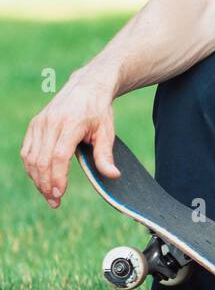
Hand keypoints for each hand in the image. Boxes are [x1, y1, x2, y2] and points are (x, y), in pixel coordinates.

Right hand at [21, 77, 118, 207]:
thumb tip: (113, 176)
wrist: (86, 87)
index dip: (57, 177)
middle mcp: (50, 123)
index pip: (58, 156)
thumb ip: (105, 155)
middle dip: (46, 184)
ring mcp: (39, 124)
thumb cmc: (99, 111)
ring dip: (37, 179)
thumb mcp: (107, 131)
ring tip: (49, 194)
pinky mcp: (34, 125)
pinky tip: (40, 179)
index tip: (60, 194)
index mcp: (71, 124)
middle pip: (41, 160)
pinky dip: (31, 167)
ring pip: (30, 158)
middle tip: (54, 202)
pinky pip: (27, 151)